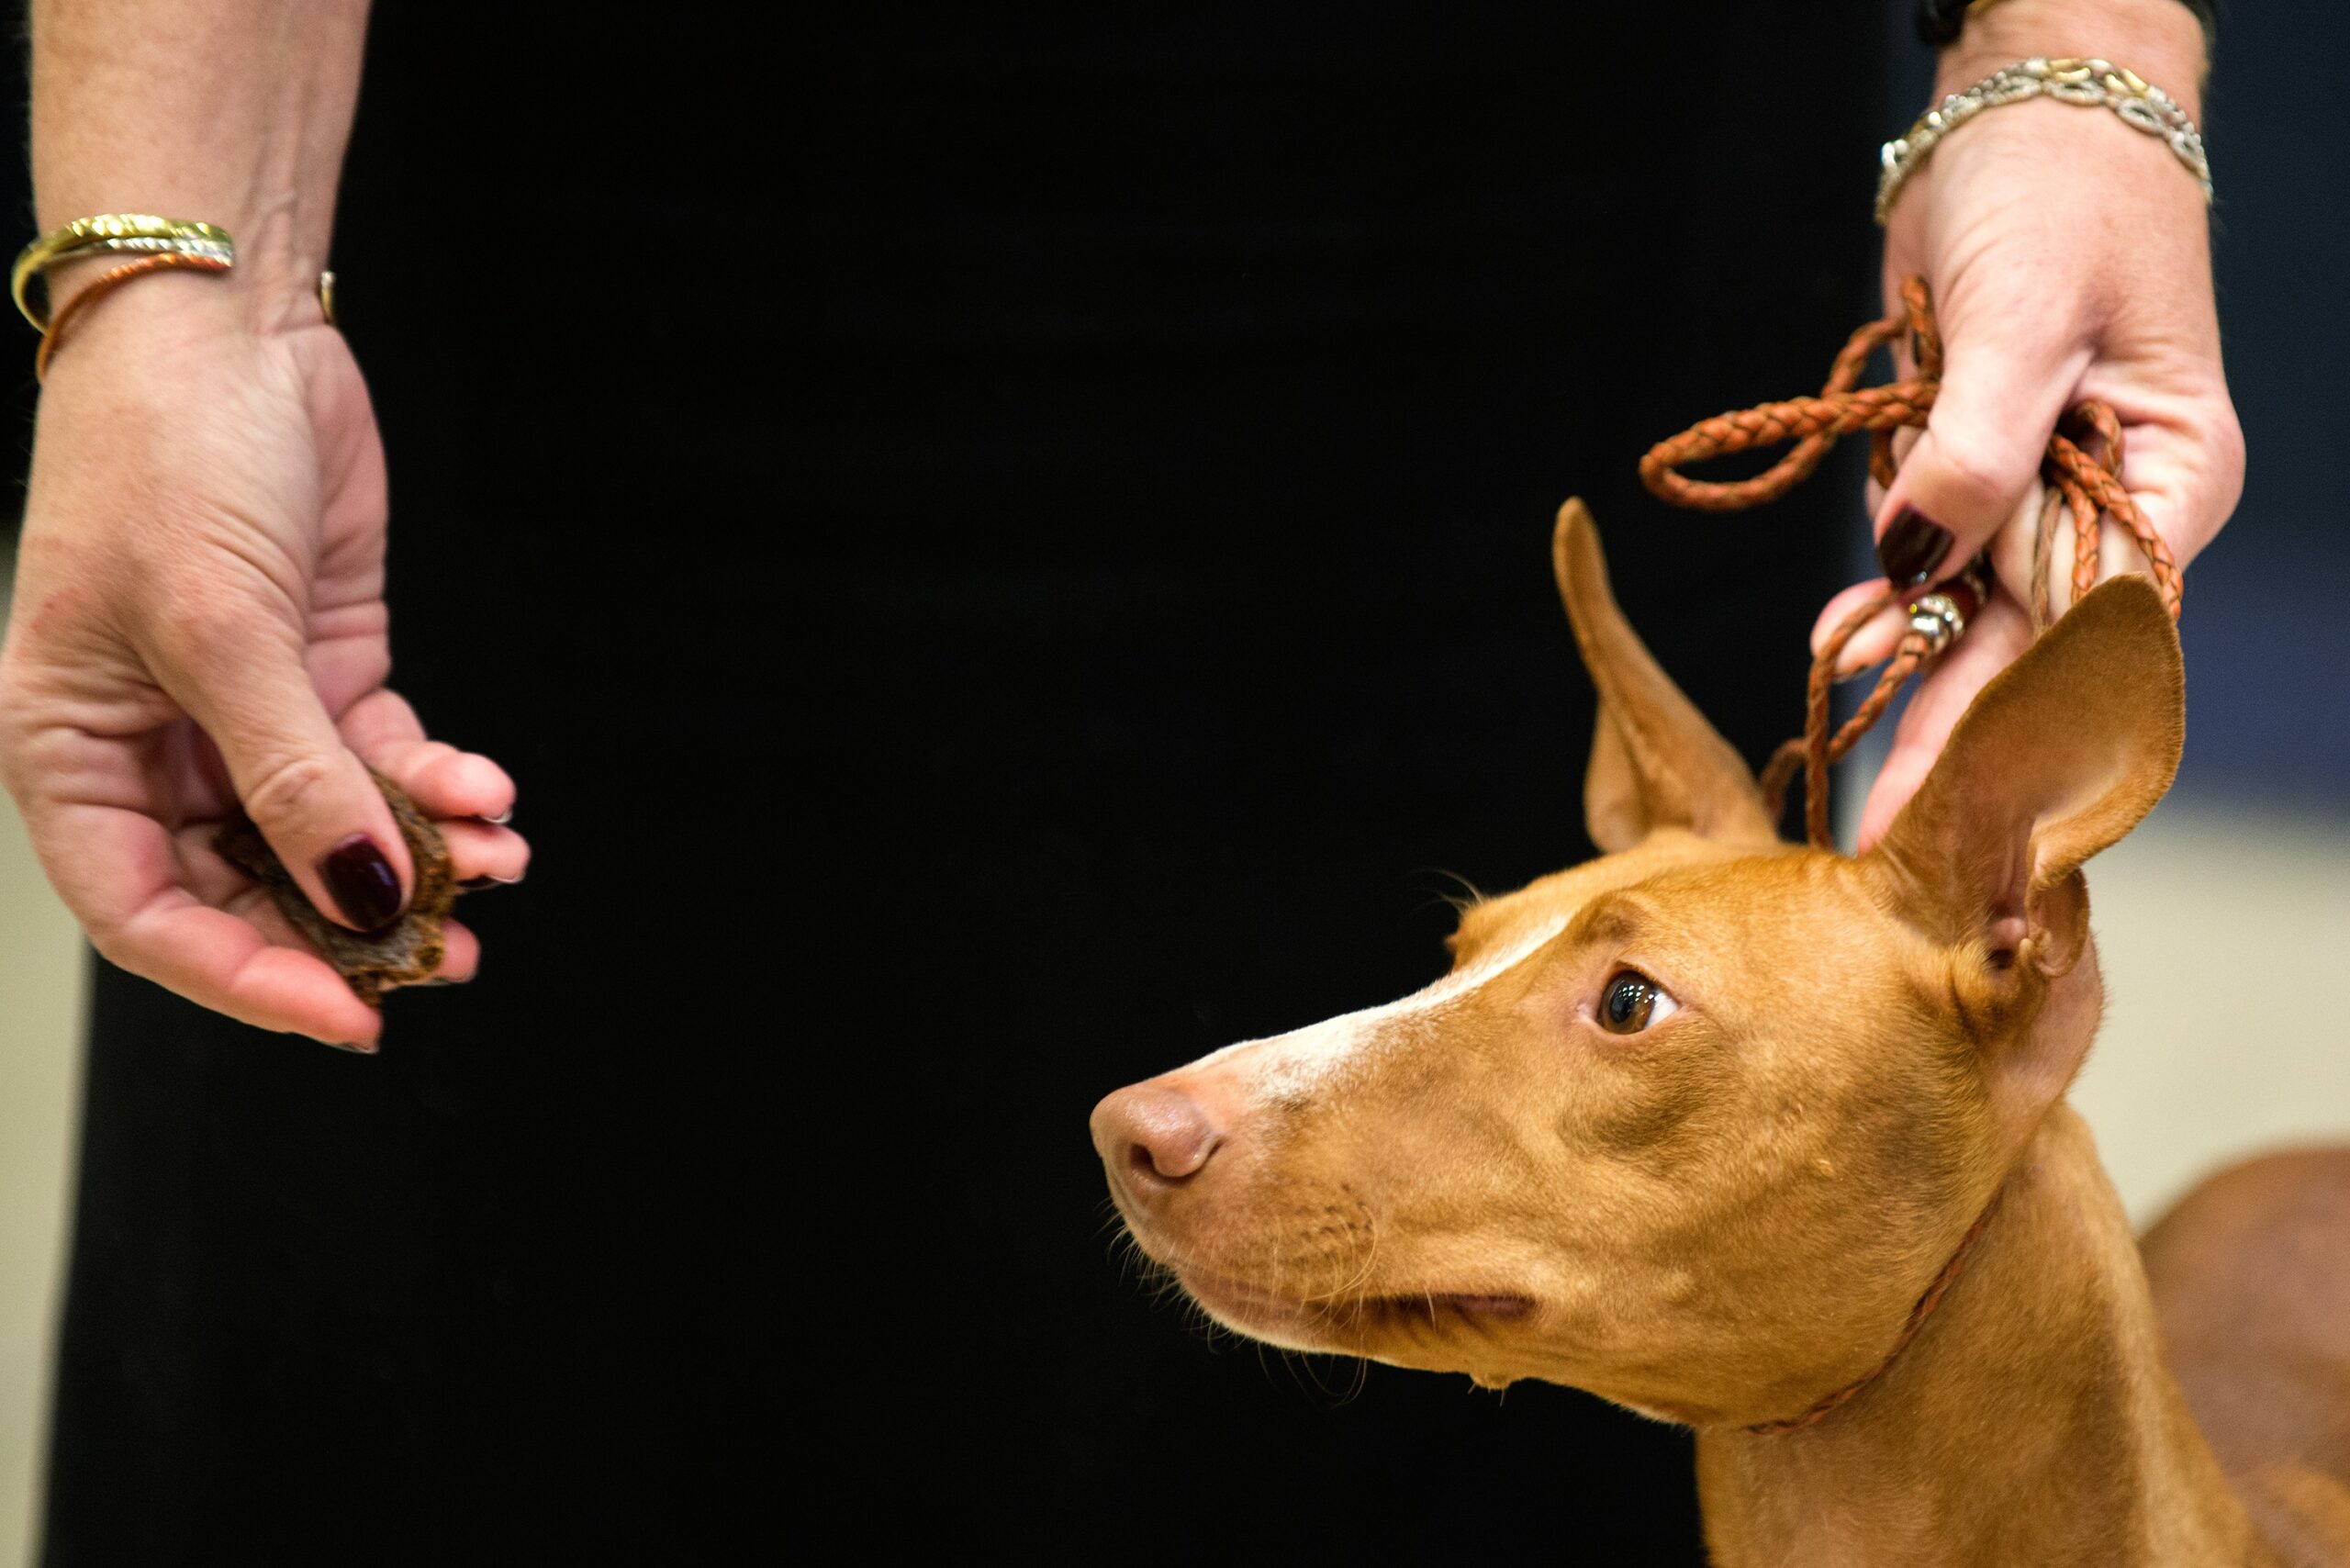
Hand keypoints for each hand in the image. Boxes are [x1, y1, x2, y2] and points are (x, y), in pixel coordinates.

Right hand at [0, 277, 528, 1049]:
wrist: (227, 321)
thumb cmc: (166, 455)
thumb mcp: (222, 628)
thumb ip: (292, 775)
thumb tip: (358, 896)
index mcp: (74, 754)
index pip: (149, 914)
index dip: (247, 978)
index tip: (350, 1014)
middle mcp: (156, 748)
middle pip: (253, 888)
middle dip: (355, 926)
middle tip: (450, 952)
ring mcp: (244, 711)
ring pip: (331, 832)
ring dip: (416, 860)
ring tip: (495, 867)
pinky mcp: (322, 667)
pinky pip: (380, 762)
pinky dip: (435, 787)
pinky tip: (487, 796)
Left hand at [1814, 0, 2241, 850]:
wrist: (2015, 113)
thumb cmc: (2060, 198)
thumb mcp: (2026, 321)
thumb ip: (1973, 451)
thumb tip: (1916, 564)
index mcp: (2170, 479)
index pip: (2102, 626)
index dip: (2030, 715)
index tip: (1968, 795)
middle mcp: (2108, 500)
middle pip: (2028, 641)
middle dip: (1955, 731)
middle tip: (1886, 832)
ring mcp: (2034, 487)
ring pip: (1968, 611)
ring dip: (1905, 677)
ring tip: (1849, 763)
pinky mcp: (1965, 464)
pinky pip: (1922, 556)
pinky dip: (1879, 598)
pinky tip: (1839, 642)